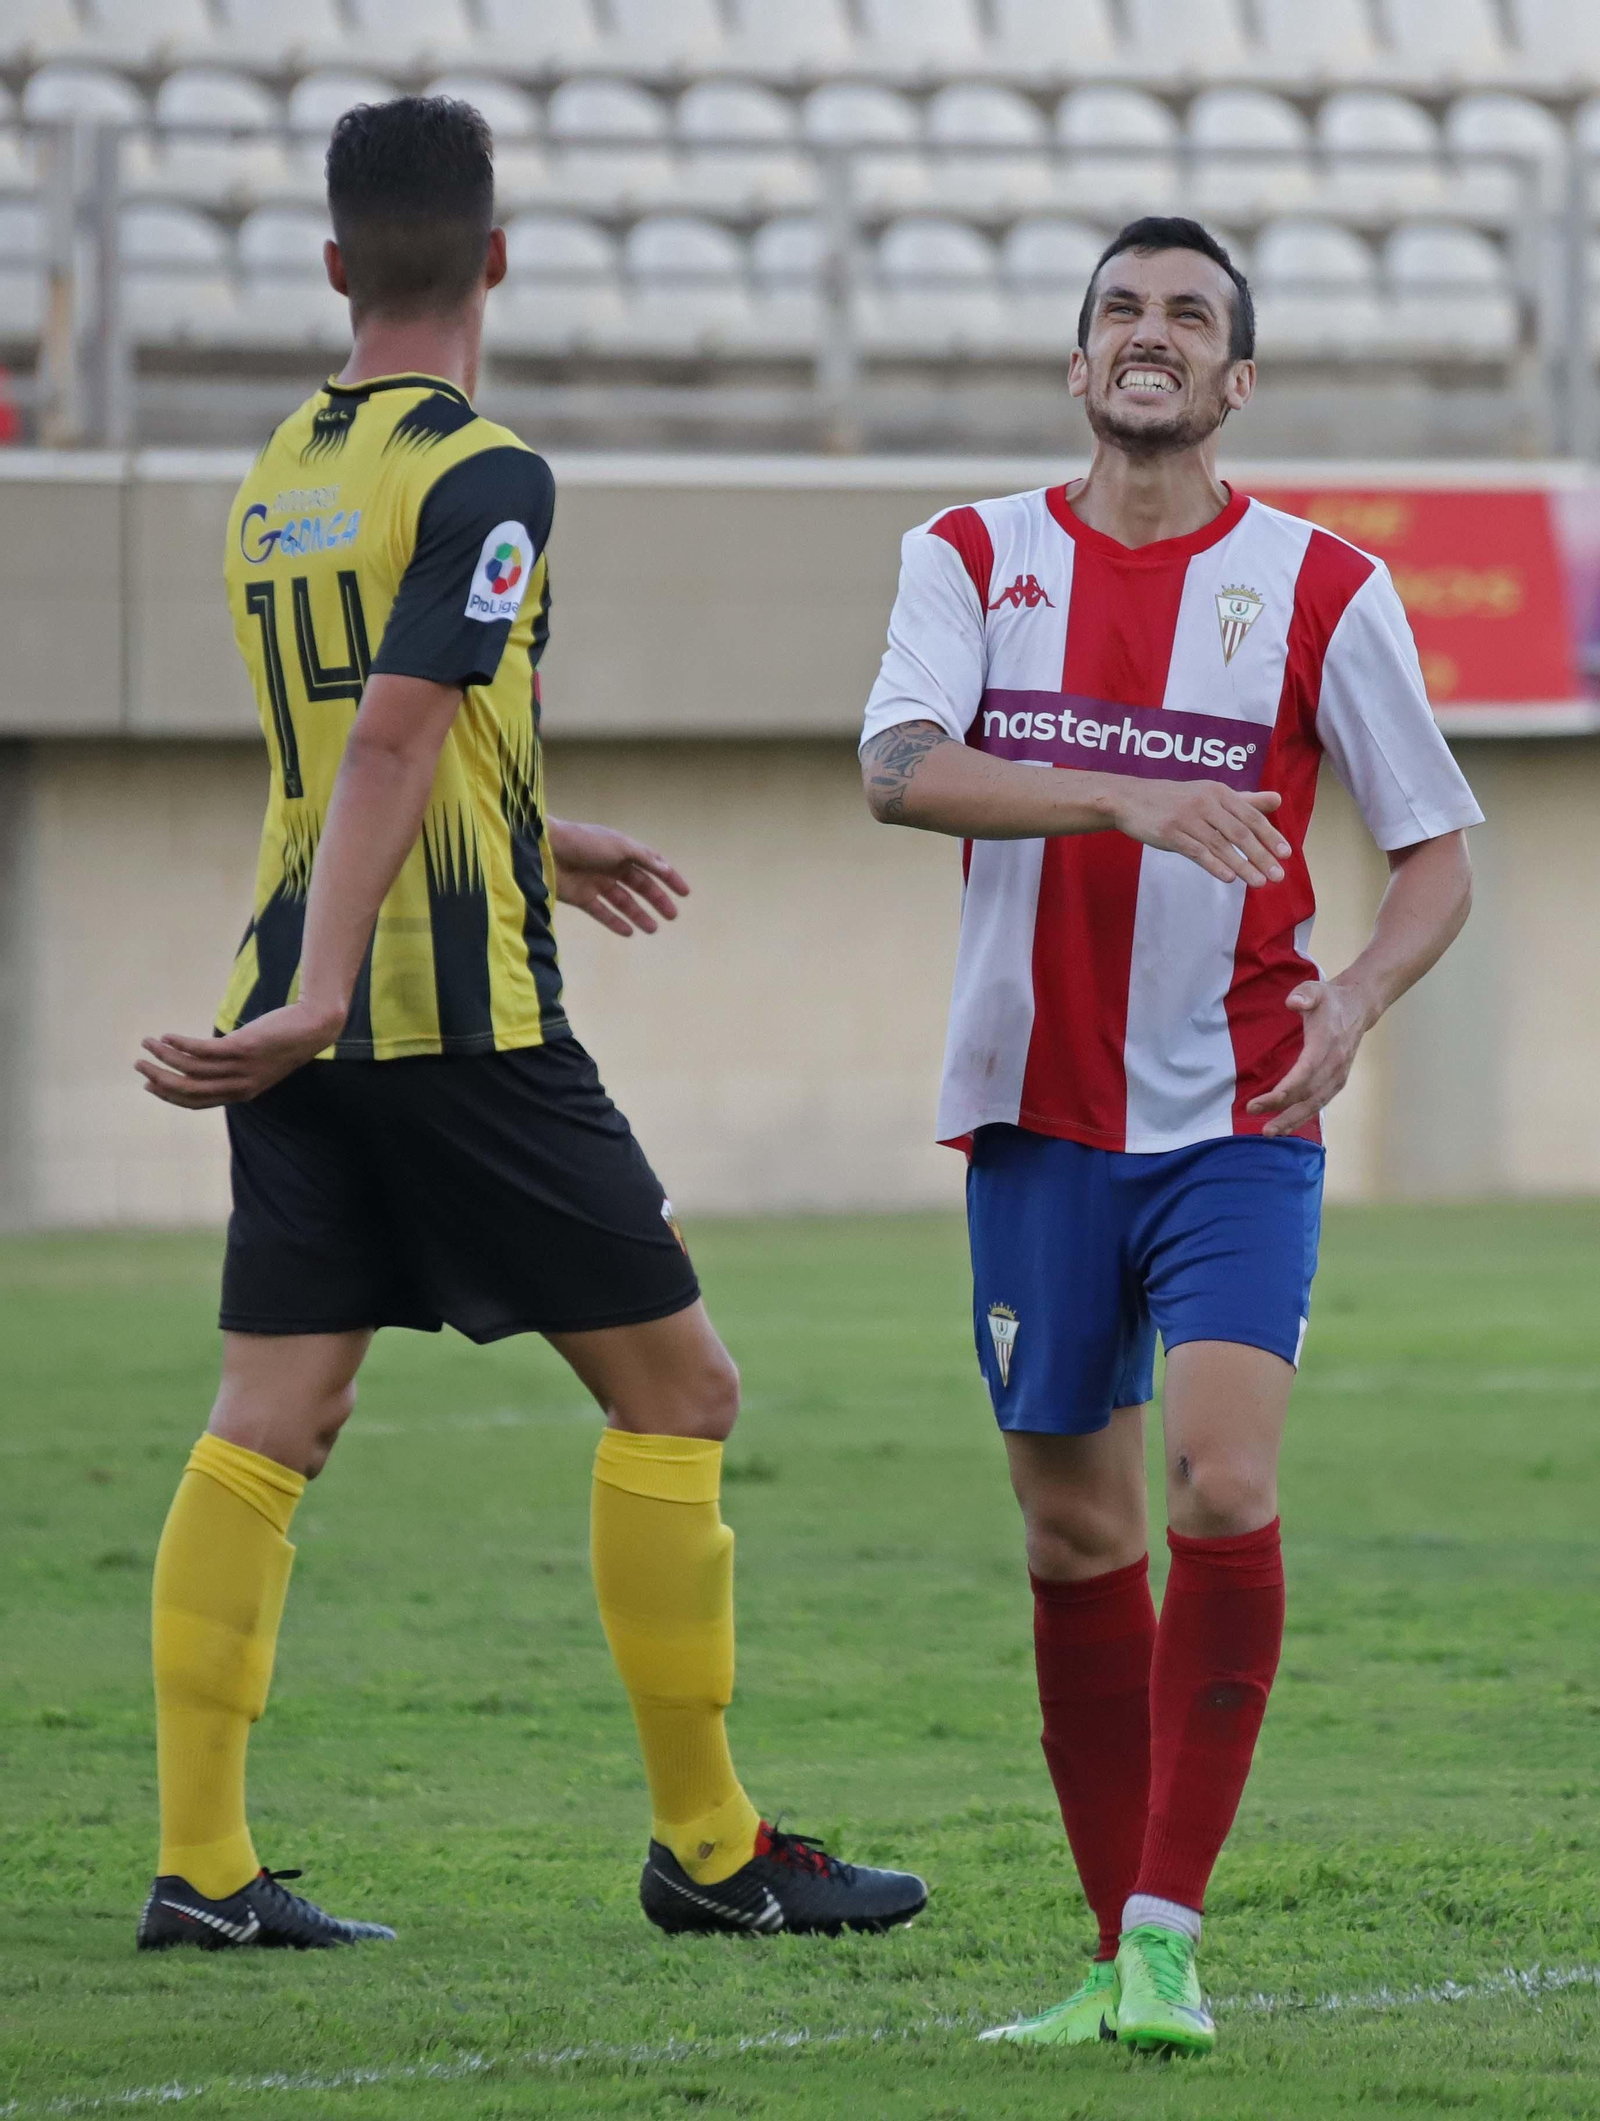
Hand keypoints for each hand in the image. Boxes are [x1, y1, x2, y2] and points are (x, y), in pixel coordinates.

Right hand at [135, 998, 344, 1110]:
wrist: (313, 1027)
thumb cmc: (284, 1042)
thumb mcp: (258, 1063)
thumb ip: (235, 1069)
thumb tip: (208, 1061)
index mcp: (241, 1093)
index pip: (197, 1102)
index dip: (170, 1096)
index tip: (150, 1085)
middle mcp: (239, 1086)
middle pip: (188, 1089)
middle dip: (159, 1078)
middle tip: (138, 1065)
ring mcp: (240, 1068)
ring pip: (191, 1069)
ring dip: (163, 1057)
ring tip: (147, 1043)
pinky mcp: (242, 1049)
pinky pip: (202, 1051)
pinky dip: (180, 1044)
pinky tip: (167, 1036)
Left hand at [549, 818, 687, 937]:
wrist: (544, 850)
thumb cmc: (583, 842)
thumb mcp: (619, 846)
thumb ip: (643, 858)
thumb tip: (666, 869)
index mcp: (621, 849)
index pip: (651, 864)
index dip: (669, 877)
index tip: (685, 893)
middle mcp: (610, 866)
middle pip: (639, 885)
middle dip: (657, 900)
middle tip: (672, 916)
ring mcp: (595, 882)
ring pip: (623, 901)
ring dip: (639, 914)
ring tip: (653, 929)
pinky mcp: (581, 897)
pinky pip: (602, 912)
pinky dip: (615, 922)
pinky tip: (629, 932)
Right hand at [1110, 781, 1290, 886]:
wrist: (1130, 800)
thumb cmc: (1175, 800)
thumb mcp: (1210, 794)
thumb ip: (1245, 800)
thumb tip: (1278, 800)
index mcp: (1219, 792)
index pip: (1251, 816)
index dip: (1270, 836)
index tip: (1286, 854)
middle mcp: (1205, 802)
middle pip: (1239, 832)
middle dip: (1261, 855)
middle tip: (1278, 876)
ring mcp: (1187, 818)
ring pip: (1220, 845)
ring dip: (1242, 865)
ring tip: (1259, 883)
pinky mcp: (1169, 833)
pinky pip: (1196, 851)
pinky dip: (1214, 865)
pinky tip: (1229, 878)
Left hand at [1245, 980, 1370, 1136]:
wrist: (1358, 1007)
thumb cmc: (1329, 999)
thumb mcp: (1316, 989)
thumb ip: (1304, 994)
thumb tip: (1293, 1003)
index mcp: (1327, 1043)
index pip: (1305, 1072)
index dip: (1284, 1091)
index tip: (1261, 1102)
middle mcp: (1335, 1064)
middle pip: (1309, 1095)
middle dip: (1284, 1112)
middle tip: (1262, 1129)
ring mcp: (1338, 1074)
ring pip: (1315, 1104)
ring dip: (1293, 1121)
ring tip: (1270, 1133)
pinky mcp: (1337, 1080)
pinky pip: (1319, 1103)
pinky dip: (1303, 1116)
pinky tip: (1285, 1126)